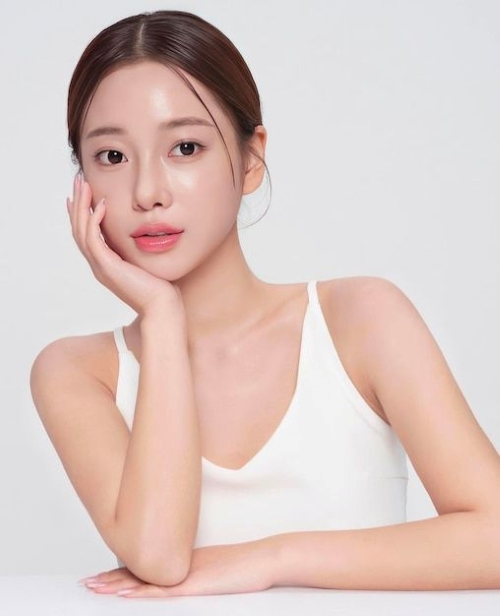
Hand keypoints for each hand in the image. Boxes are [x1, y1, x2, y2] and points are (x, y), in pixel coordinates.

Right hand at [67, 174, 180, 315]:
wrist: (162, 307)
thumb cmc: (161, 287)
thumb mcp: (147, 262)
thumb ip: (141, 248)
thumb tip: (148, 232)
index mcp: (106, 264)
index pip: (86, 234)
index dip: (81, 213)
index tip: (81, 194)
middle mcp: (99, 265)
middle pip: (79, 229)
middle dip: (77, 203)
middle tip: (78, 181)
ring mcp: (101, 267)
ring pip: (81, 232)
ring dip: (81, 206)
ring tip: (83, 185)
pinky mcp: (108, 268)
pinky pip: (94, 240)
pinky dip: (95, 221)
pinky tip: (101, 205)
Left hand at [79, 538, 279, 597]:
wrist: (264, 558)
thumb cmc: (245, 567)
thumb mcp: (215, 570)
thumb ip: (196, 574)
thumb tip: (179, 579)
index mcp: (181, 563)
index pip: (146, 568)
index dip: (122, 573)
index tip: (101, 577)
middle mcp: (179, 565)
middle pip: (140, 572)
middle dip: (111, 579)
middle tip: (87, 583)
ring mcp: (187, 574)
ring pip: (146, 580)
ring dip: (119, 585)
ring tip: (96, 588)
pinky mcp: (196, 585)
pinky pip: (165, 591)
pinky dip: (144, 592)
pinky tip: (128, 595)